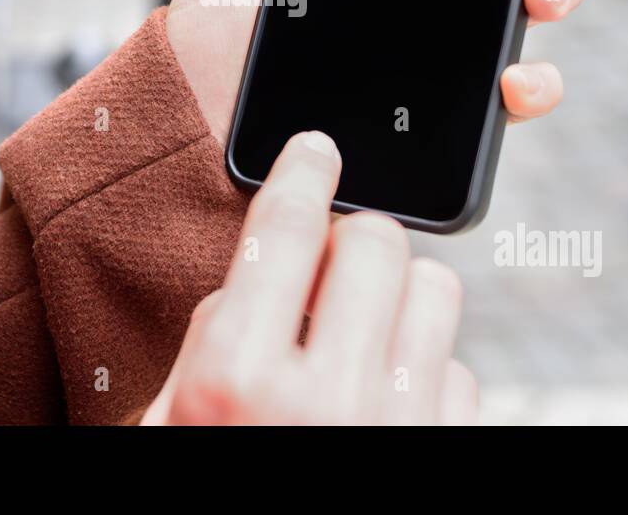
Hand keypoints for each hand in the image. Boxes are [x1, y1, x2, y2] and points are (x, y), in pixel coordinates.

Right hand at [142, 131, 474, 424]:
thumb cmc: (200, 481)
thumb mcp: (169, 418)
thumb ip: (211, 338)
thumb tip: (258, 269)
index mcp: (237, 378)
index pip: (285, 229)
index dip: (303, 171)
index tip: (316, 148)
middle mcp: (325, 399)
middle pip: (374, 241)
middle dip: (349, 238)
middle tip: (324, 265)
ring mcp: (397, 425)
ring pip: (435, 289)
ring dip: (398, 294)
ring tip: (360, 326)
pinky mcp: (445, 447)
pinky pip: (458, 369)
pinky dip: (423, 368)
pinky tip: (383, 391)